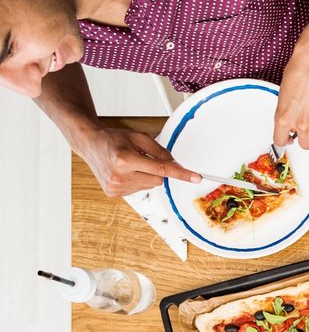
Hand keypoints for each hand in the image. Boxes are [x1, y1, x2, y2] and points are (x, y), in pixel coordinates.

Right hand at [75, 127, 200, 196]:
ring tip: (131, 164)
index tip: (195, 177)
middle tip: (143, 158)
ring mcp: (116, 187)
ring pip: (149, 186)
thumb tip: (175, 164)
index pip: (161, 169)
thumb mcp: (139, 137)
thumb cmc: (113, 139)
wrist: (90, 145)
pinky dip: (138, 181)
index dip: (181, 174)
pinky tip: (126, 172)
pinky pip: (139, 189)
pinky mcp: (114, 193)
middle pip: (158, 179)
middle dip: (157, 170)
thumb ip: (159, 151)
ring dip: (146, 175)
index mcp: (125, 160)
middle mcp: (119, 176)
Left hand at [273, 42, 308, 148]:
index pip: (281, 141)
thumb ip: (287, 113)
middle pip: (306, 144)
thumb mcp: (284, 95)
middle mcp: (301, 123)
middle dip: (306, 137)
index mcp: (284, 118)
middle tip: (308, 124)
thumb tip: (292, 121)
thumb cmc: (298, 71)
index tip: (289, 137)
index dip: (286, 139)